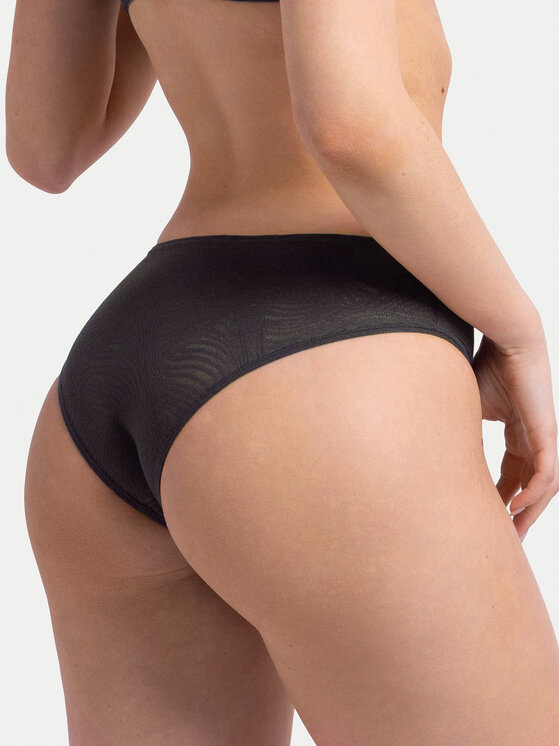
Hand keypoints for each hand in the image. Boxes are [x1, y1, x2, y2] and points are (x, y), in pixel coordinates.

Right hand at [472, 332, 558, 541]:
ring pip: (544, 485)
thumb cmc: (484, 365)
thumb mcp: (468, 409)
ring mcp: (543, 436)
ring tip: (514, 532)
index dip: (503, 498)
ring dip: (530, 511)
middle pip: (532, 486)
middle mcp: (535, 437)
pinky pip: (546, 470)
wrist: (506, 337)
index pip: (514, 474)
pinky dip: (534, 491)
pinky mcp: (546, 431)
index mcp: (519, 432)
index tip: (489, 518)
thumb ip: (462, 434)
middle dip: (519, 515)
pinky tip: (518, 506)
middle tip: (506, 540)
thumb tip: (435, 455)